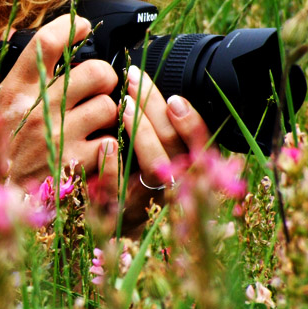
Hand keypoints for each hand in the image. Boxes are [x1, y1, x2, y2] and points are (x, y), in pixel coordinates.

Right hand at [0, 14, 120, 188]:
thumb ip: (8, 76)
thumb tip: (16, 37)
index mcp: (14, 90)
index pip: (46, 43)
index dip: (71, 29)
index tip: (84, 28)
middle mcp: (37, 109)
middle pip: (96, 71)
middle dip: (103, 79)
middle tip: (96, 90)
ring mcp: (58, 137)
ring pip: (110, 107)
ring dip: (107, 115)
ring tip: (92, 124)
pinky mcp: (74, 165)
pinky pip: (111, 143)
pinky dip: (107, 148)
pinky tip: (92, 151)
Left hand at [110, 65, 210, 230]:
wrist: (119, 229)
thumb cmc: (139, 180)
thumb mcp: (162, 157)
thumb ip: (166, 131)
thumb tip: (162, 94)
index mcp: (189, 172)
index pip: (202, 146)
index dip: (191, 123)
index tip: (174, 99)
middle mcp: (174, 187)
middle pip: (175, 147)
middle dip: (155, 108)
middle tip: (134, 79)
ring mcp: (149, 199)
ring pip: (154, 166)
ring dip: (141, 131)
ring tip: (125, 103)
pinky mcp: (120, 209)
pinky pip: (119, 190)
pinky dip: (113, 166)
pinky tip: (105, 144)